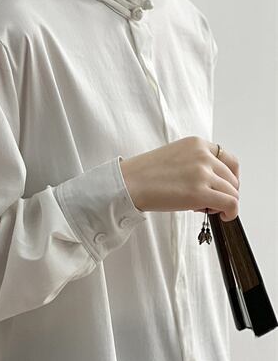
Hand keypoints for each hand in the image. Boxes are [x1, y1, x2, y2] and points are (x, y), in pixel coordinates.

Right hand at [119, 136, 239, 221]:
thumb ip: (195, 162)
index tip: (223, 187)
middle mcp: (203, 155)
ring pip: (232, 192)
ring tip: (207, 208)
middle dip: (225, 192)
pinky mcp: (200, 193)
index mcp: (197, 144)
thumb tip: (210, 183)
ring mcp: (202, 174)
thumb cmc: (144, 174)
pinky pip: (230, 204)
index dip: (229, 177)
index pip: (228, 160)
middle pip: (232, 178)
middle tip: (210, 202)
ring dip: (224, 203)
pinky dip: (231, 212)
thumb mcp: (175, 155)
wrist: (128, 183)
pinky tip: (223, 217)